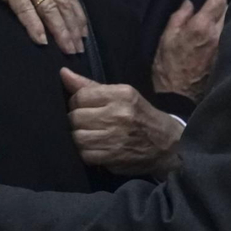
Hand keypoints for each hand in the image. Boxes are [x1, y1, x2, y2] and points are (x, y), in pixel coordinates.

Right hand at [0, 0, 87, 54]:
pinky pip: (25, 9)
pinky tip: (42, 41)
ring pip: (49, 9)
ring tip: (67, 50)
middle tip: (79, 50)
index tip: (84, 34)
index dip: (78, 16)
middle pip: (63, 5)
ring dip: (61, 32)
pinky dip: (35, 26)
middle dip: (74, 29)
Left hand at [60, 68, 182, 176]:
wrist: (167, 145)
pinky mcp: (113, 157)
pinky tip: (95, 148)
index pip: (81, 96)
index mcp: (121, 94)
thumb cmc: (141, 116)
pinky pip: (85, 154)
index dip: (75, 102)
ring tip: (89, 135)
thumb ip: (91, 86)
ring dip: (79, 137)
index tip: (82, 107)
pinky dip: (86, 152)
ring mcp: (115, 137)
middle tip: (85, 122)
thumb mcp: (122, 95)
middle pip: (75, 117)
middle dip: (75, 121)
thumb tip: (63, 73)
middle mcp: (118, 114)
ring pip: (77, 137)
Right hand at [153, 0, 227, 100]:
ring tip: (220, 12)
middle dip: (224, 1)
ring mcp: (226, 48)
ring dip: (227, 16)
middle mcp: (219, 35)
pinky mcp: (227, 59)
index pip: (218, 0)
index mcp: (202, 27)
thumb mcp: (167, 37)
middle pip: (229, 10)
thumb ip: (179, 17)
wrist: (178, 97)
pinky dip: (227, 30)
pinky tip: (221, 31)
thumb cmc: (168, 67)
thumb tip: (189, 3)